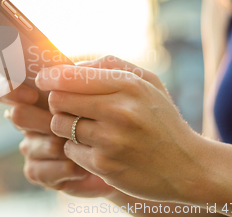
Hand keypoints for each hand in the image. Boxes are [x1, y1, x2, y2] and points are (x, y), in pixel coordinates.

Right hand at [0, 77, 114, 197]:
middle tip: (61, 122)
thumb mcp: (92, 90)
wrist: (118, 154)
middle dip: (41, 119)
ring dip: (58, 144)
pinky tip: (81, 167)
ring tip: (82, 145)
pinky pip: (38, 170)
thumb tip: (66, 65)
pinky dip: (62, 168)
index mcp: (34, 96)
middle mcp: (27, 120)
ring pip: (30, 145)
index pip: (4, 89)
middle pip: (17, 116)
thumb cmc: (103, 114)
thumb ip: (75, 76)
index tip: (32, 94)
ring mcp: (30, 145)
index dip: (11, 90)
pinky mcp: (37, 170)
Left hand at [36, 56, 202, 202]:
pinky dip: (76, 148)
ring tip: (85, 127)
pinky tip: (96, 148)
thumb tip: (71, 64)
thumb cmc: (160, 119)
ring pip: (59, 125)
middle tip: (69, 106)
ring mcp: (110, 140)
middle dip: (58, 102)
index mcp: (128, 85)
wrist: (188, 167)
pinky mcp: (104, 165)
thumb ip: (110, 66)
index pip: (69, 76)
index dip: (49, 77)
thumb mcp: (147, 83)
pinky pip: (69, 149)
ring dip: (66, 126)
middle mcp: (118, 111)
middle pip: (57, 99)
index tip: (43, 80)